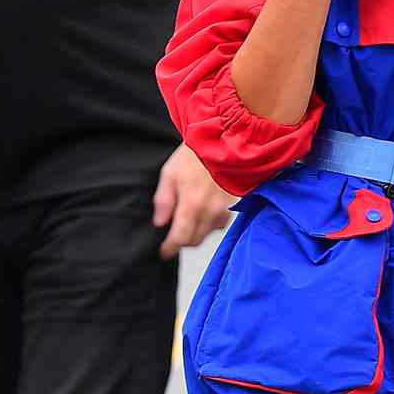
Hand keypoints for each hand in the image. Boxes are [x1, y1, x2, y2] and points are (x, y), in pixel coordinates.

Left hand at [152, 144, 234, 258]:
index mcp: (191, 205)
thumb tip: (160, 222)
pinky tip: (204, 208)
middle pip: (194, 241)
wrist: (224, 141)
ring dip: (196, 231)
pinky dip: (209, 222)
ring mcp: (224, 211)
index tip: (164, 252)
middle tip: (173, 232)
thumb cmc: (195, 155)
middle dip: (182, 240)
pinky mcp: (233, 207)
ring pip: (207, 233)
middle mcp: (210, 212)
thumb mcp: (170, 174)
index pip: (180, 238)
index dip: (170, 248)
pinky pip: (219, 224)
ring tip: (189, 214)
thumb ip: (164, 201)